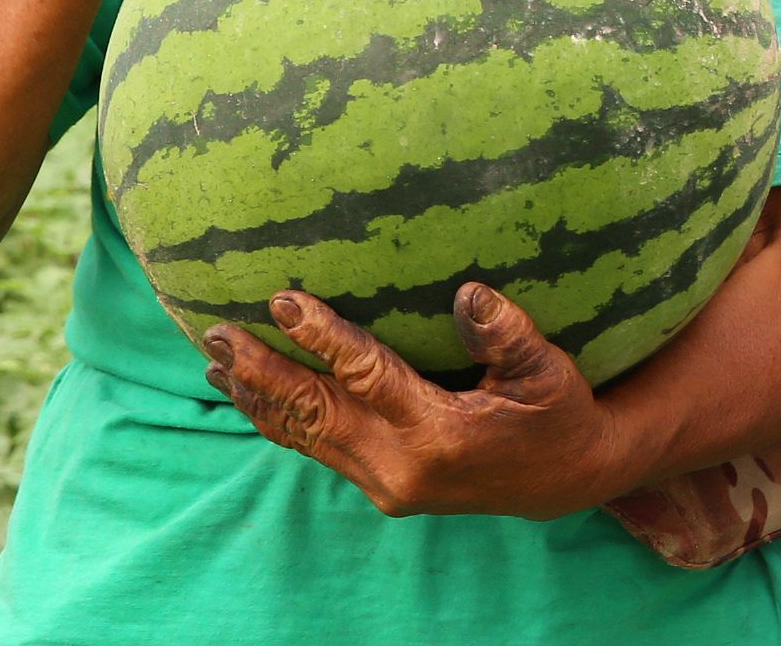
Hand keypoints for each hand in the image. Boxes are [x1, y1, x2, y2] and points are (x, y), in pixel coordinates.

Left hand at [206, 283, 643, 520]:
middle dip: (262, 372)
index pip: (366, 377)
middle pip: (315, 412)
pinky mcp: (381, 486)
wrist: (566, 480)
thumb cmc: (559, 414)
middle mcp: (399, 467)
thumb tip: (467, 293)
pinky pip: (317, 448)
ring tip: (214, 361)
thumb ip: (508, 334)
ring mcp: (384, 483)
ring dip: (259, 398)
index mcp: (439, 434)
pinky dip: (280, 420)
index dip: (322, 337)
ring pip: (306, 436)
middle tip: (217, 332)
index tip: (283, 300)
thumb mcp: (549, 371)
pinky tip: (252, 396)